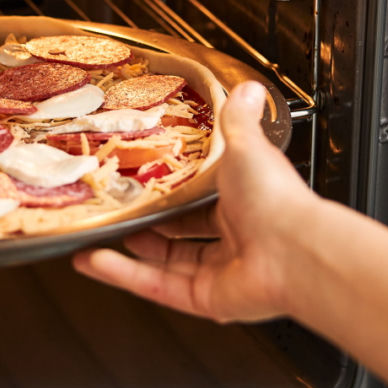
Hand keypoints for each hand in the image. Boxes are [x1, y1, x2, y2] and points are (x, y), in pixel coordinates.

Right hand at [72, 81, 322, 321]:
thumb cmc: (276, 199)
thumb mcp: (246, 146)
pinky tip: (94, 261)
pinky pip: (157, 286)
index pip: (200, 195)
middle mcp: (233, 238)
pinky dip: (123, 275)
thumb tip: (247, 88)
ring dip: (126, 251)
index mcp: (243, 200)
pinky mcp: (204, 298)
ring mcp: (218, 271)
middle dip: (147, 222)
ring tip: (95, 235)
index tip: (142, 176)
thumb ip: (237, 119)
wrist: (293, 251)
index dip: (171, 187)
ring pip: (163, 262)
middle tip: (116, 207)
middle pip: (180, 232)